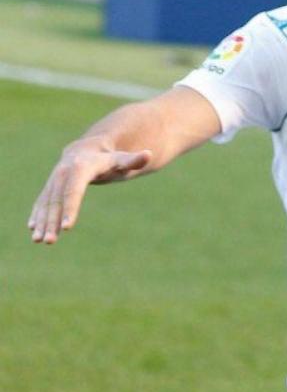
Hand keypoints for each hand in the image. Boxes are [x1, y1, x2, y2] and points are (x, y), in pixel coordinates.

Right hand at [28, 138, 151, 243]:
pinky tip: (32, 229)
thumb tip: (148, 155)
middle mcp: (62, 172)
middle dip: (52, 221)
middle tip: (49, 241)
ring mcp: (53, 180)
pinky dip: (37, 215)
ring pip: (46, 203)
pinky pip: (41, 202)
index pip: (74, 190)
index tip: (67, 227)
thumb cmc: (109, 159)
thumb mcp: (122, 160)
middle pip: (56, 200)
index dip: (70, 208)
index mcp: (80, 167)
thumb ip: (133, 161)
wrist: (86, 150)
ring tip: (38, 241)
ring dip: (41, 222)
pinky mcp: (49, 187)